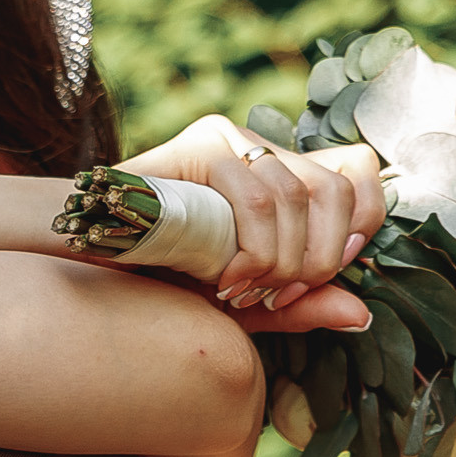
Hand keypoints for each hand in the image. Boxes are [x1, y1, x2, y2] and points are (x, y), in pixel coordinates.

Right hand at [123, 116, 384, 310]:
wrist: (92, 267)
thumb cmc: (164, 284)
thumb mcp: (246, 306)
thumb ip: (301, 307)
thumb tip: (362, 315)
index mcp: (281, 177)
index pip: (356, 174)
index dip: (361, 224)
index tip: (325, 274)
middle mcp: (261, 150)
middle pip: (335, 189)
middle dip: (318, 258)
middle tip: (276, 295)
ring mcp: (230, 141)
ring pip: (297, 194)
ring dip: (281, 260)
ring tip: (241, 290)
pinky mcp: (200, 146)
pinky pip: (257, 198)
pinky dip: (255, 251)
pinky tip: (224, 278)